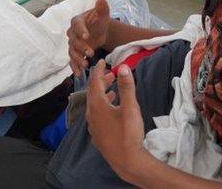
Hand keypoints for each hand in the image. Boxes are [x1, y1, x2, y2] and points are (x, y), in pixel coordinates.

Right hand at [67, 0, 110, 74]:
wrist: (101, 30)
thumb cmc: (100, 21)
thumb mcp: (103, 14)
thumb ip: (102, 8)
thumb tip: (102, 0)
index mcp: (77, 21)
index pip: (77, 25)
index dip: (81, 31)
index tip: (86, 36)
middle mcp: (72, 33)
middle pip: (74, 40)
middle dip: (81, 47)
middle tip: (91, 52)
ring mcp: (73, 44)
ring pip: (72, 52)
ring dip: (77, 59)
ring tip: (86, 65)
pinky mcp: (75, 53)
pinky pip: (72, 60)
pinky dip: (74, 67)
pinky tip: (79, 73)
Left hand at [86, 60, 146, 179]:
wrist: (127, 161)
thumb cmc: (128, 133)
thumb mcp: (130, 107)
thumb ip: (126, 86)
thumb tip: (123, 67)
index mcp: (97, 105)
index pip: (94, 82)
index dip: (98, 71)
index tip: (102, 61)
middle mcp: (91, 115)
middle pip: (93, 94)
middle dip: (101, 82)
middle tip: (111, 75)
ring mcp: (93, 126)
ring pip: (94, 106)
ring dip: (102, 95)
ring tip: (113, 90)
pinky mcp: (98, 136)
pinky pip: (97, 116)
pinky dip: (103, 108)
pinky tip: (112, 111)